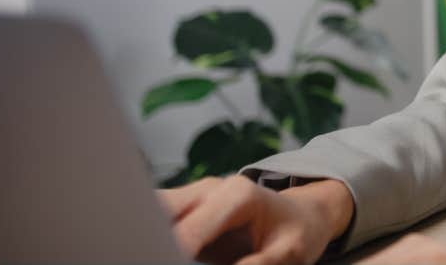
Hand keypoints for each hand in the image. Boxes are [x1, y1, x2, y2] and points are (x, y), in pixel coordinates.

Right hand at [157, 175, 354, 264]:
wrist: (301, 216)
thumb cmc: (298, 234)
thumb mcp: (288, 255)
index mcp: (238, 196)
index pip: (189, 231)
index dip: (171, 254)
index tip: (167, 264)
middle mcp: (210, 188)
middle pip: (158, 211)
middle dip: (147, 238)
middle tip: (144, 257)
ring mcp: (194, 196)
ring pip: (150, 210)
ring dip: (144, 234)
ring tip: (143, 253)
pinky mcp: (184, 209)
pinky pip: (155, 218)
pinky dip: (148, 233)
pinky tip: (150, 249)